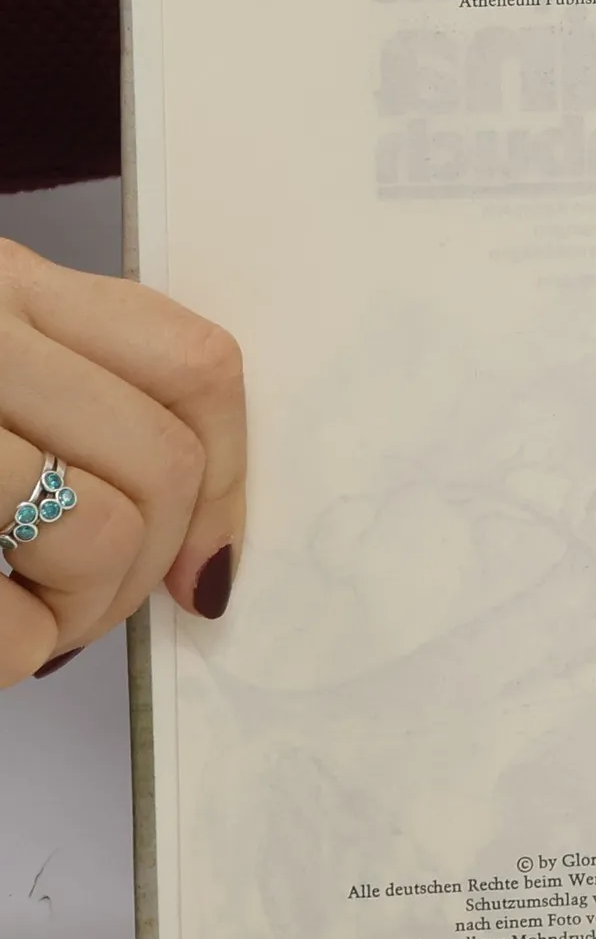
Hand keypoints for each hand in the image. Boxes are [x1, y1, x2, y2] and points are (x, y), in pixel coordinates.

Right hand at [0, 240, 244, 685]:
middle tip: (88, 607)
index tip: (211, 566)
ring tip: (29, 616)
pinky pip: (12, 623)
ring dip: (80, 611)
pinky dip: (15, 654)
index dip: (229, 484)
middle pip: (163, 460)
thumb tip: (209, 545)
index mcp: (6, 285)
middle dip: (149, 565)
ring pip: (100, 532)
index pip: (197, 364)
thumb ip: (80, 404)